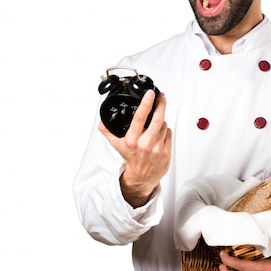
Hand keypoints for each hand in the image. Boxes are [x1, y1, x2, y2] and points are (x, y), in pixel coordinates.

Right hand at [99, 89, 171, 206]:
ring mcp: (157, 148)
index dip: (146, 104)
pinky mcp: (167, 151)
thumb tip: (101, 120)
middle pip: (157, 119)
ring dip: (161, 120)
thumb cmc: (131, 159)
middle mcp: (145, 144)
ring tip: (154, 125)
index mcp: (132, 140)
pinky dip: (165, 130)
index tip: (150, 94)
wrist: (141, 177)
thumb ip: (107, 131)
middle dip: (161, 105)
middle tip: (162, 96)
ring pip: (164, 125)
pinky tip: (159, 134)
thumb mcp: (116, 145)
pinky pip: (169, 133)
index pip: (140, 118)